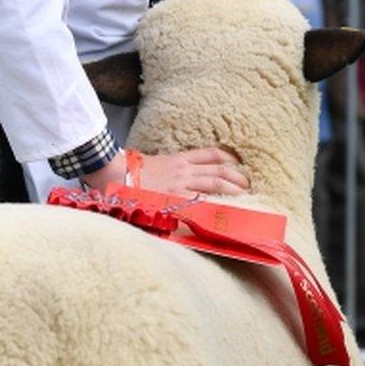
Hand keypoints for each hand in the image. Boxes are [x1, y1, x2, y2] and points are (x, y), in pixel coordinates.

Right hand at [84, 147, 248, 195]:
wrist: (116, 173)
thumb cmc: (132, 171)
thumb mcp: (156, 165)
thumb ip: (171, 169)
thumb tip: (181, 177)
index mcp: (179, 159)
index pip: (210, 154)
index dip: (227, 159)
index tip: (238, 165)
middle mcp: (184, 169)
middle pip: (218, 170)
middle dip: (237, 177)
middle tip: (249, 185)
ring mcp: (180, 183)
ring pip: (214, 183)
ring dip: (233, 189)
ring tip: (245, 196)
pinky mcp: (174, 197)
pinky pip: (199, 201)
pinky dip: (213, 206)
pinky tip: (225, 211)